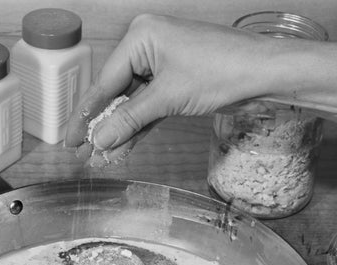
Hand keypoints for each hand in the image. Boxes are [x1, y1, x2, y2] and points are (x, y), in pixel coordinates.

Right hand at [64, 14, 272, 154]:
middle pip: (115, 92)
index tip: (71, 138)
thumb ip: (129, 119)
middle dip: (101, 125)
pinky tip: (123, 147)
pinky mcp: (176, 80)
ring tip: (100, 156)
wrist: (265, 73)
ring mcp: (163, 63)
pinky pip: (149, 105)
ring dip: (119, 131)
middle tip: (81, 152)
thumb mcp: (168, 97)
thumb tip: (99, 138)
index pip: (104, 81)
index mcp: (141, 36)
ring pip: (132, 103)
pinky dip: (139, 126)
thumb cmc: (224, 68)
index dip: (85, 115)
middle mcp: (148, 46)